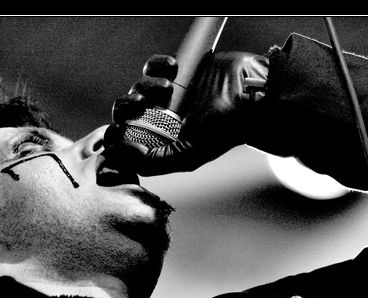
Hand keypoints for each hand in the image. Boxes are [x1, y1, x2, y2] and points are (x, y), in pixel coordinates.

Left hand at [106, 52, 268, 175]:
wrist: (252, 94)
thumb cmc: (225, 129)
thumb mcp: (188, 155)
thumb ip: (154, 163)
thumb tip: (120, 156)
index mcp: (160, 142)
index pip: (126, 140)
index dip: (115, 135)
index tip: (116, 131)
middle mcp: (161, 119)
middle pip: (126, 111)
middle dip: (127, 106)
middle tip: (141, 104)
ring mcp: (168, 94)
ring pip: (137, 87)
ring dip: (146, 85)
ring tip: (168, 87)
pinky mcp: (177, 70)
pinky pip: (152, 66)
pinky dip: (157, 65)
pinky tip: (173, 67)